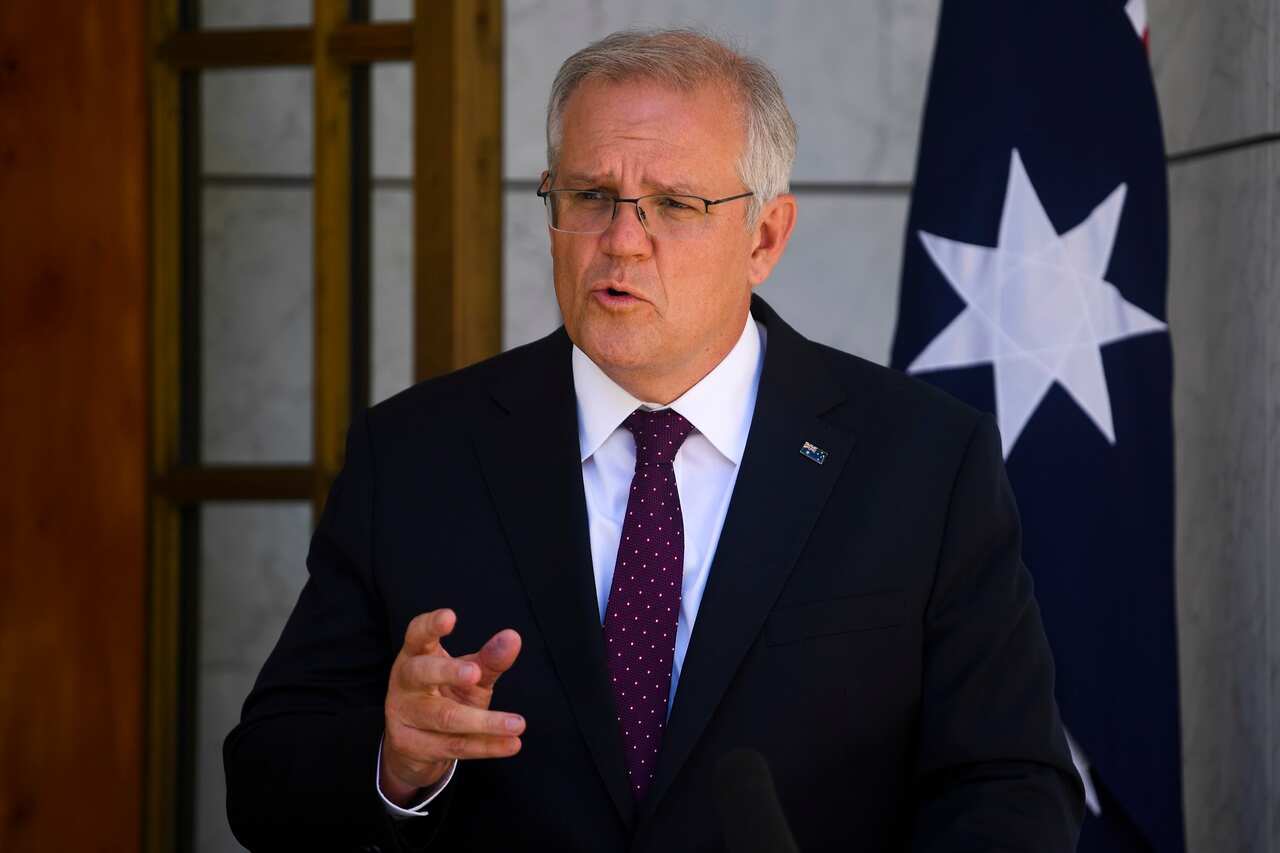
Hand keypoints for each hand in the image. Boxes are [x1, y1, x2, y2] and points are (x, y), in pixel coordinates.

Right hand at [381, 608, 523, 804]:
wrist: (416, 745)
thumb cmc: (445, 695)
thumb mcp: (470, 675)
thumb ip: (489, 659)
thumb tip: (513, 637)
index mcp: (415, 655)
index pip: (417, 635)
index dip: (430, 625)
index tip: (450, 616)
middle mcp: (404, 682)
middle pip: (421, 673)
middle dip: (448, 672)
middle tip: (475, 673)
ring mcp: (403, 715)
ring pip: (444, 717)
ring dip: (483, 721)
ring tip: (517, 722)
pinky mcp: (410, 745)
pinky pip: (454, 746)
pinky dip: (487, 746)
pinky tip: (512, 743)